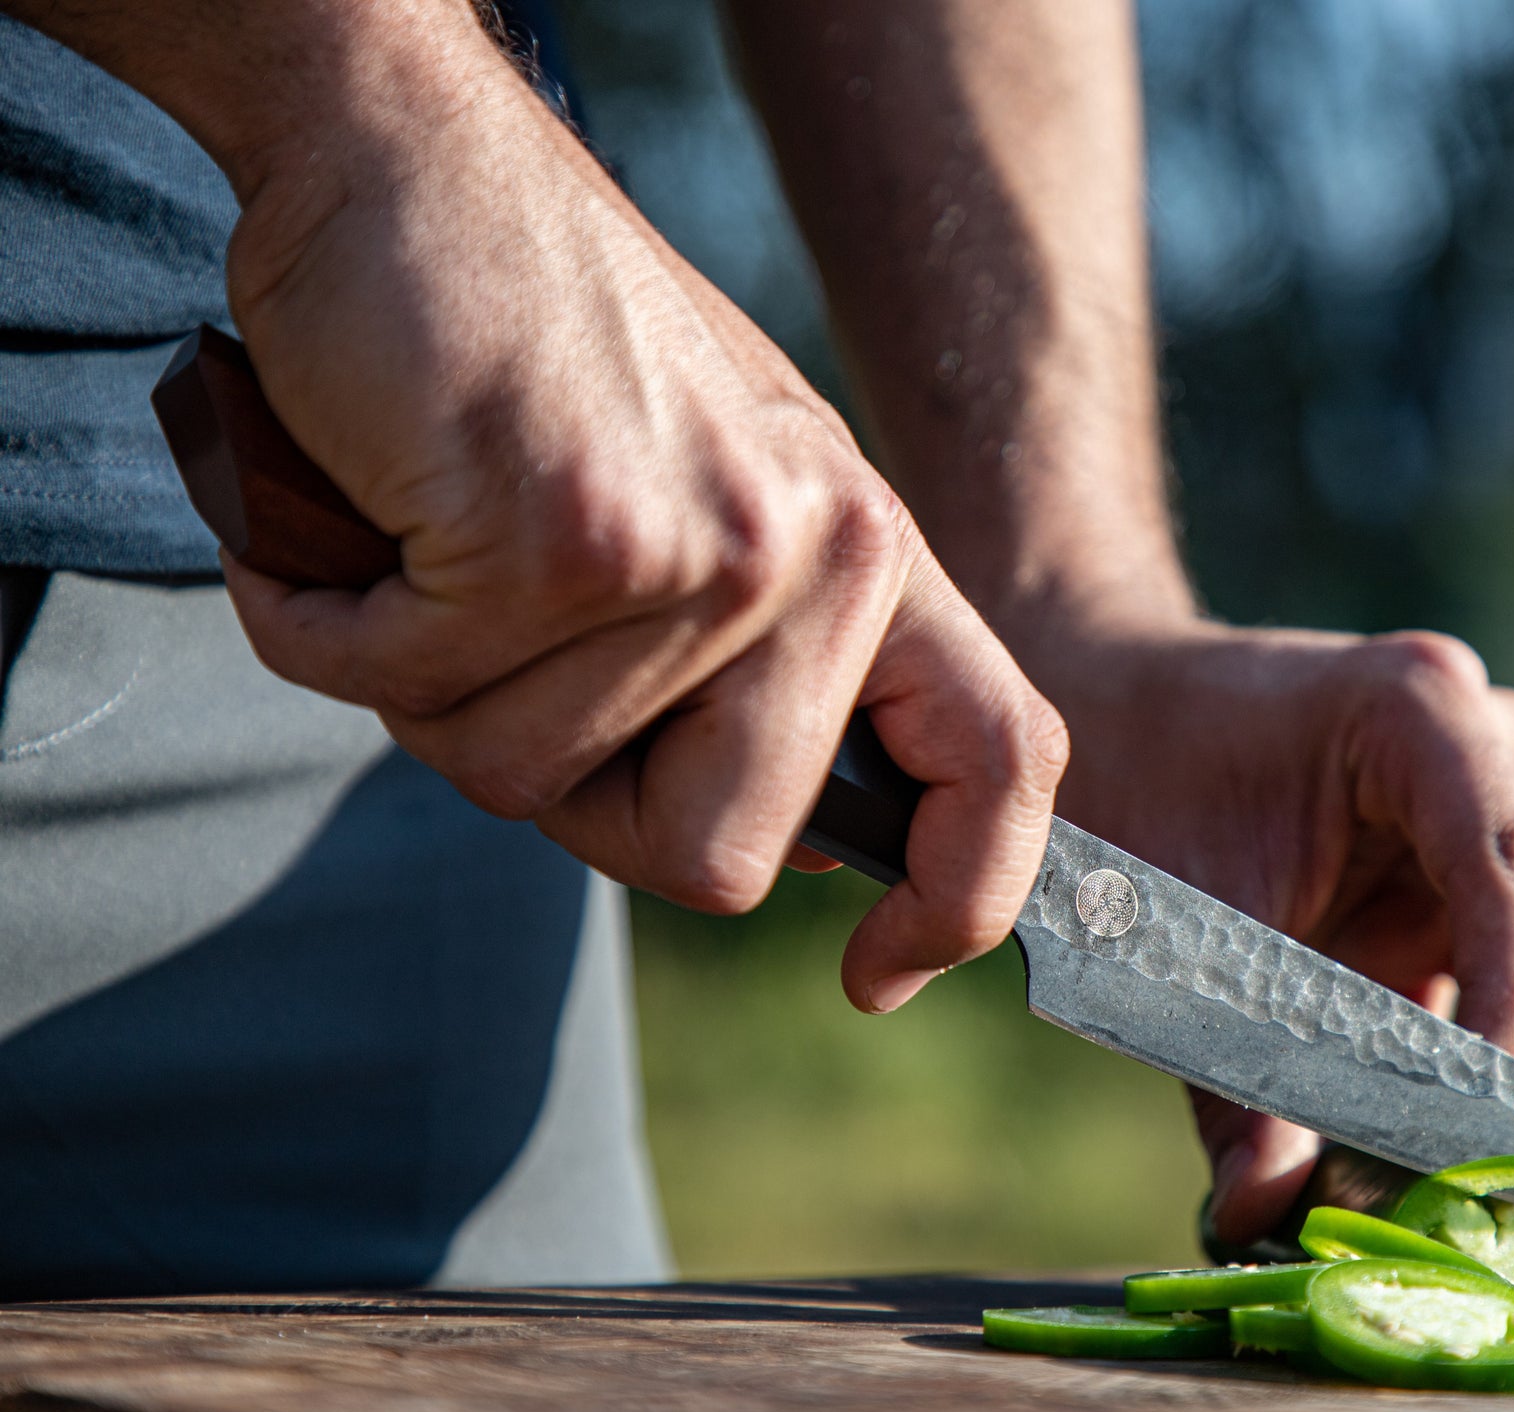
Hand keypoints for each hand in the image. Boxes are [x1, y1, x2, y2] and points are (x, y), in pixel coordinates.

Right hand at [197, 8, 1064, 1010]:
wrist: (405, 150)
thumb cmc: (541, 344)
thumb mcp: (713, 496)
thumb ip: (769, 663)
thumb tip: (794, 847)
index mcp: (871, 556)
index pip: (1006, 761)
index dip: (964, 898)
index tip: (876, 976)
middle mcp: (821, 555)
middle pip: (718, 859)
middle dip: (575, 802)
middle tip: (491, 651)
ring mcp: (705, 553)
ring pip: (526, 783)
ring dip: (422, 680)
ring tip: (420, 531)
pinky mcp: (566, 543)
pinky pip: (403, 691)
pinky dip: (325, 621)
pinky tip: (347, 511)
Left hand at [1015, 620, 1513, 1245]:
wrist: (1114, 717)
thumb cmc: (1138, 785)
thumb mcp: (1167, 926)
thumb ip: (1224, 1073)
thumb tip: (1270, 1210)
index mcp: (1419, 709)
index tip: (1479, 1144)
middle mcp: (1501, 742)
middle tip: (1498, 1209)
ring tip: (1469, 1199)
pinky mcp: (1503, 877)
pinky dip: (1508, 1076)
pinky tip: (1446, 1154)